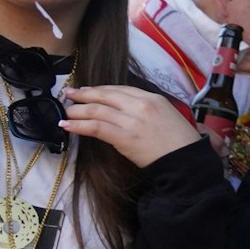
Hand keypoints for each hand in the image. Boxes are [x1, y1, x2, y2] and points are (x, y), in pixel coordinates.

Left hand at [60, 85, 203, 167]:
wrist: (185, 159)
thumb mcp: (166, 115)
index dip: (100, 89)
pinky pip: (96, 128)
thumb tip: (124, 110)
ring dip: (77, 110)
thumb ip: (146, 109)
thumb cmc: (179, 141)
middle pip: (105, 96)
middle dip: (84, 94)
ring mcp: (132, 121)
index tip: (86, 90)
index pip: (120, 89)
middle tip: (68, 95)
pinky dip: (79, 125)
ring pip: (97, 110)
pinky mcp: (124, 137)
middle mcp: (141, 105)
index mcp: (153, 98)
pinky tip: (67, 126)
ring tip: (64, 112)